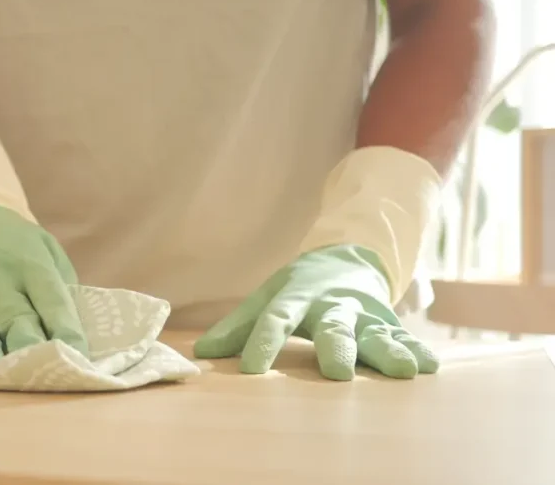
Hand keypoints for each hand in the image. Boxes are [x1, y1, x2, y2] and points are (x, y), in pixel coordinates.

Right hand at [0, 205, 88, 368]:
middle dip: (30, 355)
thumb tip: (76, 345)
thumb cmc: (22, 251)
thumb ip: (63, 293)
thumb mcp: (50, 255)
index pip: (54, 303)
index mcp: (32, 268)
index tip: (79, 362)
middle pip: (16, 324)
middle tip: (42, 380)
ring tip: (2, 387)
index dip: (67, 334)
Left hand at [193, 245, 438, 379]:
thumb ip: (237, 327)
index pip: (275, 320)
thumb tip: (202, 353)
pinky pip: (404, 336)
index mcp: (295, 298)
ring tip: (404, 370)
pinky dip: (416, 349)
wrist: (347, 257)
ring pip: (375, 333)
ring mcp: (364, 313)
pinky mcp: (389, 321)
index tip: (251, 371)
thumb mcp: (267, 299)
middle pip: (333, 327)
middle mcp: (332, 305)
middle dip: (336, 348)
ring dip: (389, 351)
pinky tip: (429, 367)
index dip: (261, 344)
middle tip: (338, 373)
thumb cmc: (298, 289)